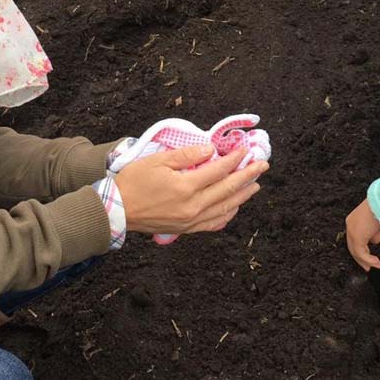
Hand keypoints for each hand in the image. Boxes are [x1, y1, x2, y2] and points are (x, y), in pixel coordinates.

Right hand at [116, 145, 267, 234]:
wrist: (117, 211)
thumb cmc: (134, 182)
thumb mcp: (158, 161)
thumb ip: (186, 155)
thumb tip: (210, 150)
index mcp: (186, 187)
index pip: (218, 171)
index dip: (234, 159)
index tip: (246, 150)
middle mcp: (193, 206)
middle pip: (227, 189)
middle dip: (247, 176)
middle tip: (262, 165)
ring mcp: (191, 220)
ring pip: (225, 208)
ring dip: (242, 195)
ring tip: (255, 185)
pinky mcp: (187, 229)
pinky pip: (214, 223)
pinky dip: (228, 214)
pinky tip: (234, 207)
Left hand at [345, 198, 379, 270]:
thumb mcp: (377, 222)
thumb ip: (373, 232)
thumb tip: (373, 241)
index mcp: (353, 220)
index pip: (354, 239)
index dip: (360, 251)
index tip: (367, 259)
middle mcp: (350, 225)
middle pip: (352, 247)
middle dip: (360, 259)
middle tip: (368, 267)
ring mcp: (352, 231)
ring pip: (356, 251)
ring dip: (367, 260)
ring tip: (376, 265)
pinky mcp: (357, 236)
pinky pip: (361, 252)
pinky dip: (369, 259)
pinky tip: (376, 263)